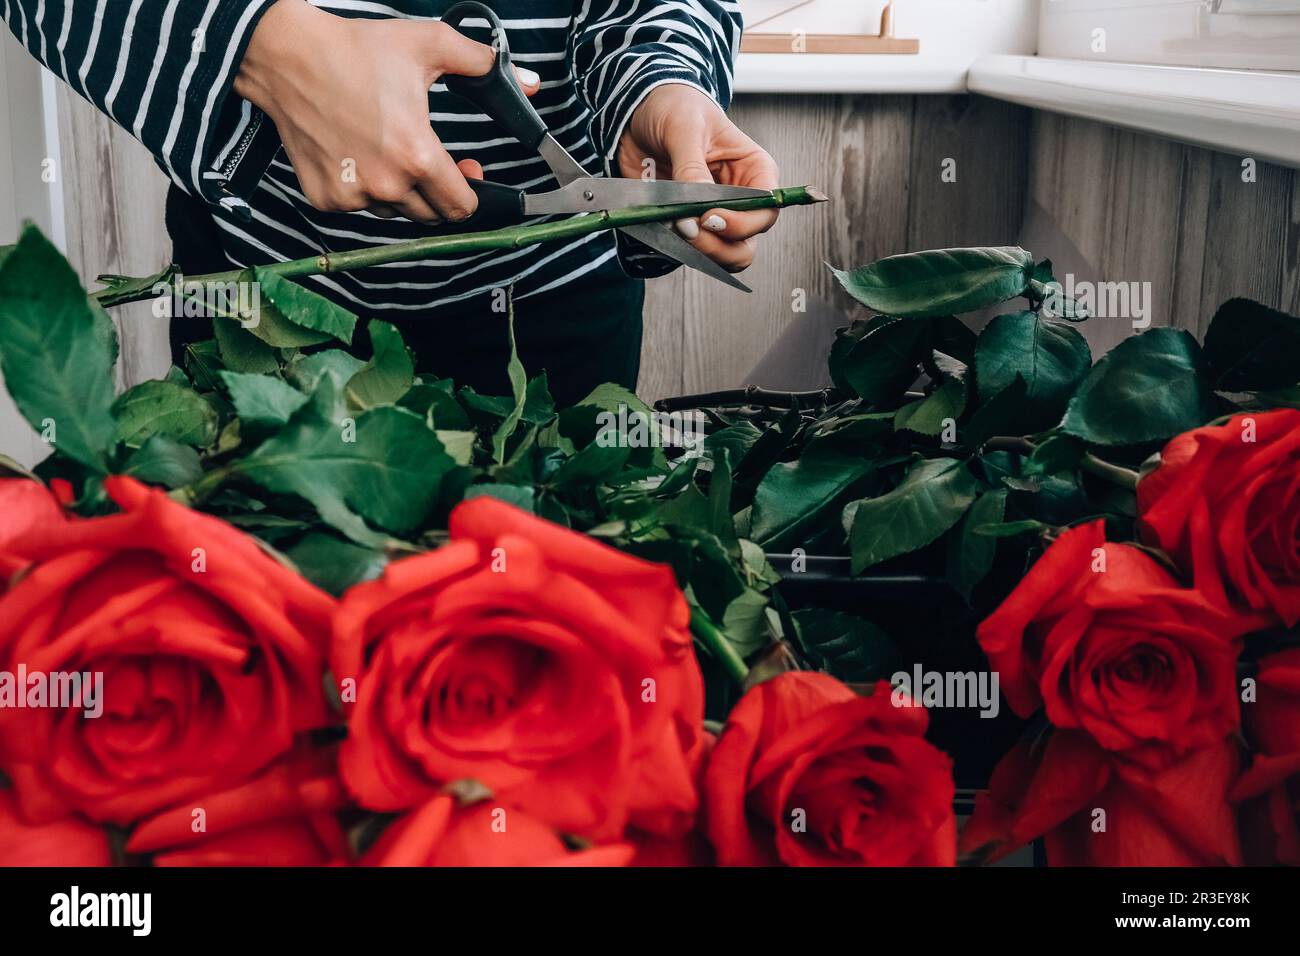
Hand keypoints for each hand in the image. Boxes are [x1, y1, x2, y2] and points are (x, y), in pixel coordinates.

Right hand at [234, 0, 539, 222]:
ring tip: (388, 148)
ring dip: (401, 190)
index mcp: (417, 156)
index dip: (473, 193)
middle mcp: (386, 184)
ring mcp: (353, 196)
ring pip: (395, 211)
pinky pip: (359, 207)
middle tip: (429, 159)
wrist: (288, 57)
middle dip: (439, 192)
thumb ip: (482, 65)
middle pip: (432, 214)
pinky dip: (364, 189)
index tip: (469, 174)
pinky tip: (358, 155)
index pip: (462, 208)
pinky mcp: (326, 199)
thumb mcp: (429, 46)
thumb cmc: (356, 51)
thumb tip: (529, 83)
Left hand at [618, 84, 778, 272]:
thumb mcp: (684, 128)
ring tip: (672, 228)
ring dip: (697, 252)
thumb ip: (692, 169)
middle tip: (687, 231)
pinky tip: (659, 230)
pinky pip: (687, 251)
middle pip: (745, 243)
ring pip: (720, 256)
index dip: (743, 223)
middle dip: (718, 247)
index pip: (766, 210)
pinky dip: (673, 250)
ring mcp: (712, 216)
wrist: (638, 110)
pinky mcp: (684, 225)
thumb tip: (695, 211)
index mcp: (753, 171)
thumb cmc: (674, 107)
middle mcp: (739, 200)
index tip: (709, 218)